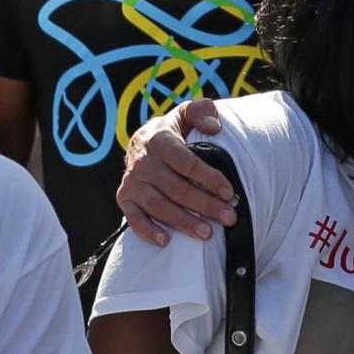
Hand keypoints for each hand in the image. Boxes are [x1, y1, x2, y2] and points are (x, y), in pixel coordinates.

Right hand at [115, 101, 230, 244]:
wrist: (141, 143)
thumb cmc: (173, 132)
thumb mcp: (185, 114)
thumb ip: (201, 111)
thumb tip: (214, 125)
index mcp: (160, 141)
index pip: (187, 163)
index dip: (209, 178)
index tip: (229, 192)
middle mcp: (143, 163)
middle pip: (177, 189)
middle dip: (206, 205)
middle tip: (229, 217)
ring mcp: (133, 183)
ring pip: (159, 206)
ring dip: (184, 222)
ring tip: (208, 233)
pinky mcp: (125, 199)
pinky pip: (134, 219)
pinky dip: (148, 231)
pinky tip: (166, 241)